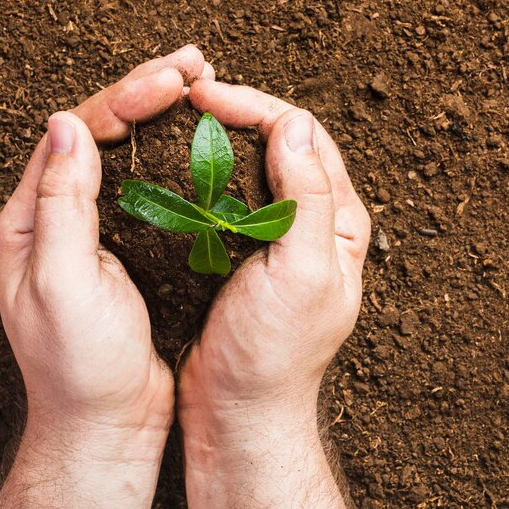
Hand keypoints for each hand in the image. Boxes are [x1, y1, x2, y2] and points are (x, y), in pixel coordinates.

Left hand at [0, 45, 211, 443]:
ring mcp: (95, 228)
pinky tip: (203, 140)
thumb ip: (61, 206)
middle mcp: (58, 214)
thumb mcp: (62, 284)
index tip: (171, 80)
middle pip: (99, 132)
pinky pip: (151, 185)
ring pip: (128, 153)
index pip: (74, 134)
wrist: (106, 424)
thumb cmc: (79, 365)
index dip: (122, 98)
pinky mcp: (129, 246)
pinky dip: (176, 155)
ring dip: (162, 115)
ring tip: (202, 84)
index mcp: (31, 217)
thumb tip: (68, 124)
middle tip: (195, 63)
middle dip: (145, 91)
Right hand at [179, 79, 370, 429]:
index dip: (257, 107)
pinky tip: (171, 165)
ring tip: (176, 118)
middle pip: (279, 143)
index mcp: (338, 221)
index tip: (206, 97)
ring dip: (216, 137)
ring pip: (248, 166)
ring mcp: (273, 236)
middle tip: (187, 96)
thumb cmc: (273, 353)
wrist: (237, 413)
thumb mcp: (301, 274)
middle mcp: (311, 222)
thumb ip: (306, 199)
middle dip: (237, 111)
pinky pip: (223, 197)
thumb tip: (293, 124)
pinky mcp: (239, 252)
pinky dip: (200, 173)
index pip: (304, 137)